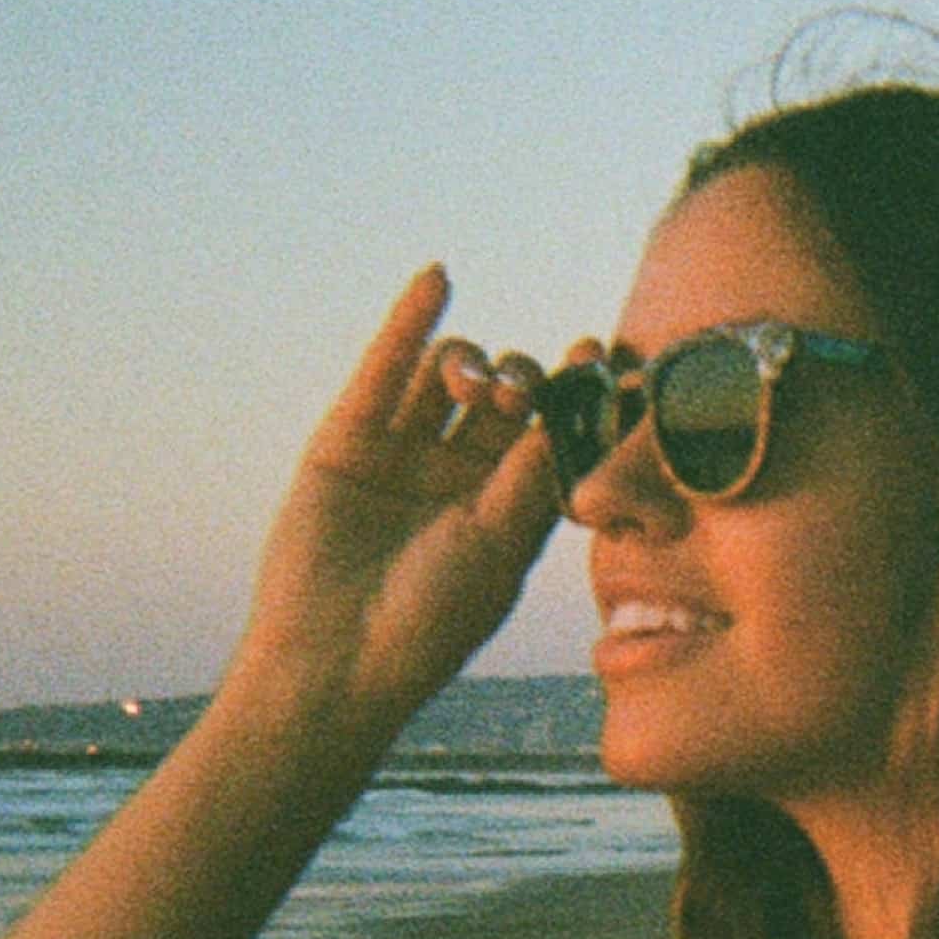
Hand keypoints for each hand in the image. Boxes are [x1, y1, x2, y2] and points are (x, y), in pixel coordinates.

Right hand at [235, 266, 561, 737]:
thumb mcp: (497, 547)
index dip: (575, 396)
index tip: (602, 355)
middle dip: (520, 382)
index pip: (551, 437)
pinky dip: (411, 324)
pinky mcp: (349, 441)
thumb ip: (530, 476)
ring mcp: (404, 457)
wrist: (336, 658)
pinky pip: (384, 371)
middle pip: (503, 402)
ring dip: (471, 365)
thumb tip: (572, 406)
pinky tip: (437, 280)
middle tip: (517, 395)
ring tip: (474, 384)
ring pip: (446, 382)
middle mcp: (460, 479)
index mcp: (509, 512)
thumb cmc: (431, 622)